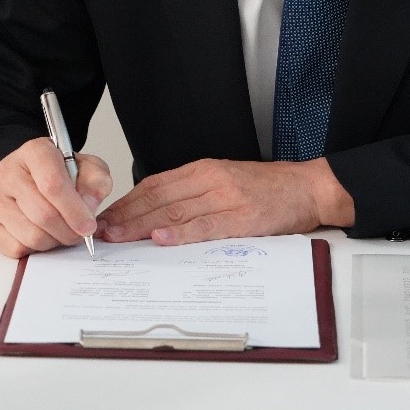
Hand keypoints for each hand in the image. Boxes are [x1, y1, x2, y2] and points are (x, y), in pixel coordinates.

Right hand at [0, 137, 111, 257]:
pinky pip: (15, 248)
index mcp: (35, 152)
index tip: (89, 226)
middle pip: (43, 214)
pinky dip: (36, 250)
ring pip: (31, 235)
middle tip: (80, 234)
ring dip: (54, 241)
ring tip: (62, 231)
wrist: (32, 175)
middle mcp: (8, 172)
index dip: (75, 210)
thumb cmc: (61, 172)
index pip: (53, 184)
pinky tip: (44, 235)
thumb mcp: (87, 168)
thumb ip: (96, 182)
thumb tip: (89, 207)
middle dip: (69, 231)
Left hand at [97, 157, 353, 245]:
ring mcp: (226, 198)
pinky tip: (161, 240)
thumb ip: (193, 193)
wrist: (307, 188)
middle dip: (126, 216)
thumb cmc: (268, 189)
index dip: (127, 202)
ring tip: (119, 238)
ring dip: (142, 226)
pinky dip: (181, 234)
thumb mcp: (225, 180)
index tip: (106, 216)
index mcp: (204, 170)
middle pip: (159, 198)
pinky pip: (206, 226)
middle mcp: (211, 180)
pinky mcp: (242, 218)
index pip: (155, 185)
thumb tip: (156, 214)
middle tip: (101, 231)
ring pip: (175, 212)